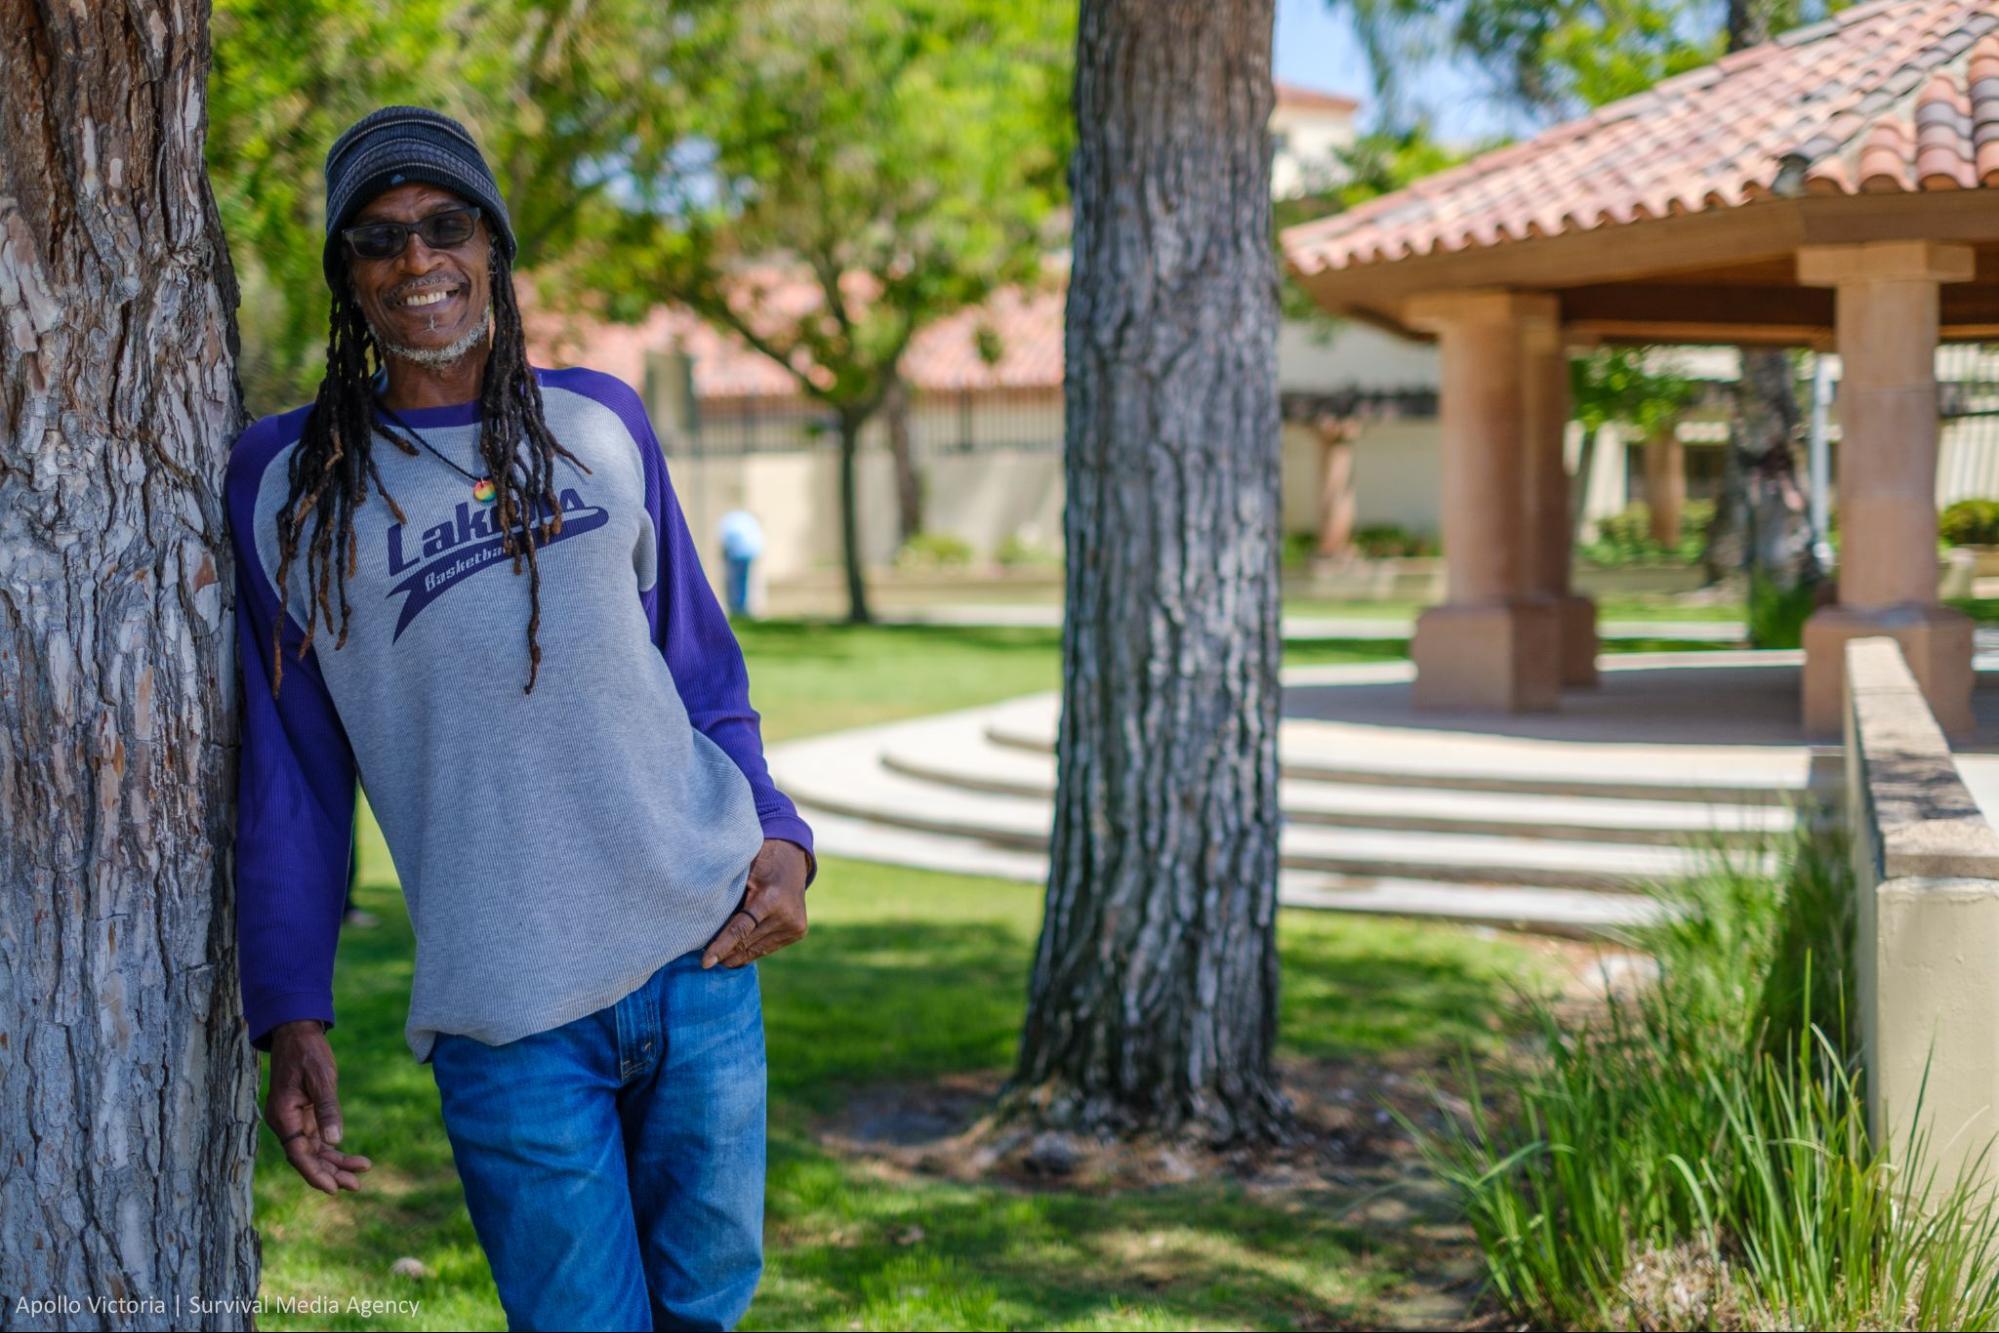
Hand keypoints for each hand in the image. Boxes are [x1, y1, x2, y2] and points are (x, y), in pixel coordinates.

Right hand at [265, 1019, 371, 1195]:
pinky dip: (332, 1148)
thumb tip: (335, 1141)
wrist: (298, 1032)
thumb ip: (327, 1109)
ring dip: (334, 1164)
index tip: (333, 1189)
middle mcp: (285, 1122)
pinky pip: (317, 1138)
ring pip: (314, 1150)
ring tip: (359, 1175)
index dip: (316, 1173)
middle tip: (356, 1186)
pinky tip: (350, 1158)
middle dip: (330, 1173)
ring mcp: (294, 1120)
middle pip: (307, 1157)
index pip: (298, 1155)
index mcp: (284, 1116)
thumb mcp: (322, 1079)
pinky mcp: (303, 1114)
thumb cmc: (308, 1052)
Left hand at [702, 838, 810, 968]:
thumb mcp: (742, 874)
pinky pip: (767, 947)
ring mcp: (794, 926)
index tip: (706, 962)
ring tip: (718, 958)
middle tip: (705, 960)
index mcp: (770, 899)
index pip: (740, 930)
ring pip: (757, 950)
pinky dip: (751, 950)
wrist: (792, 858)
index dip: (721, 947)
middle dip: (725, 953)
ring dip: (737, 955)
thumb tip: (703, 924)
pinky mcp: (798, 932)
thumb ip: (729, 898)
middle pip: (747, 943)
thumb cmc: (759, 862)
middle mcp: (786, 916)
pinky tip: (736, 953)